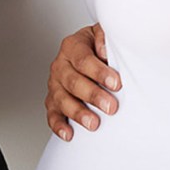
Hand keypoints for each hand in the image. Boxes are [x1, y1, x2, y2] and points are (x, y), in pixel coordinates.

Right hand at [46, 23, 121, 141]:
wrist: (90, 53)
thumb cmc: (100, 47)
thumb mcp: (105, 35)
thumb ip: (106, 38)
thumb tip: (106, 51)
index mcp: (72, 46)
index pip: (84, 60)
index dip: (99, 72)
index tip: (116, 83)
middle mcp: (60, 65)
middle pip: (73, 82)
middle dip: (93, 95)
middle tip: (111, 107)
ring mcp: (55, 84)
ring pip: (62, 100)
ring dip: (78, 113)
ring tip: (94, 123)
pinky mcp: (53, 102)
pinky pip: (53, 115)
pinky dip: (59, 125)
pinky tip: (69, 134)